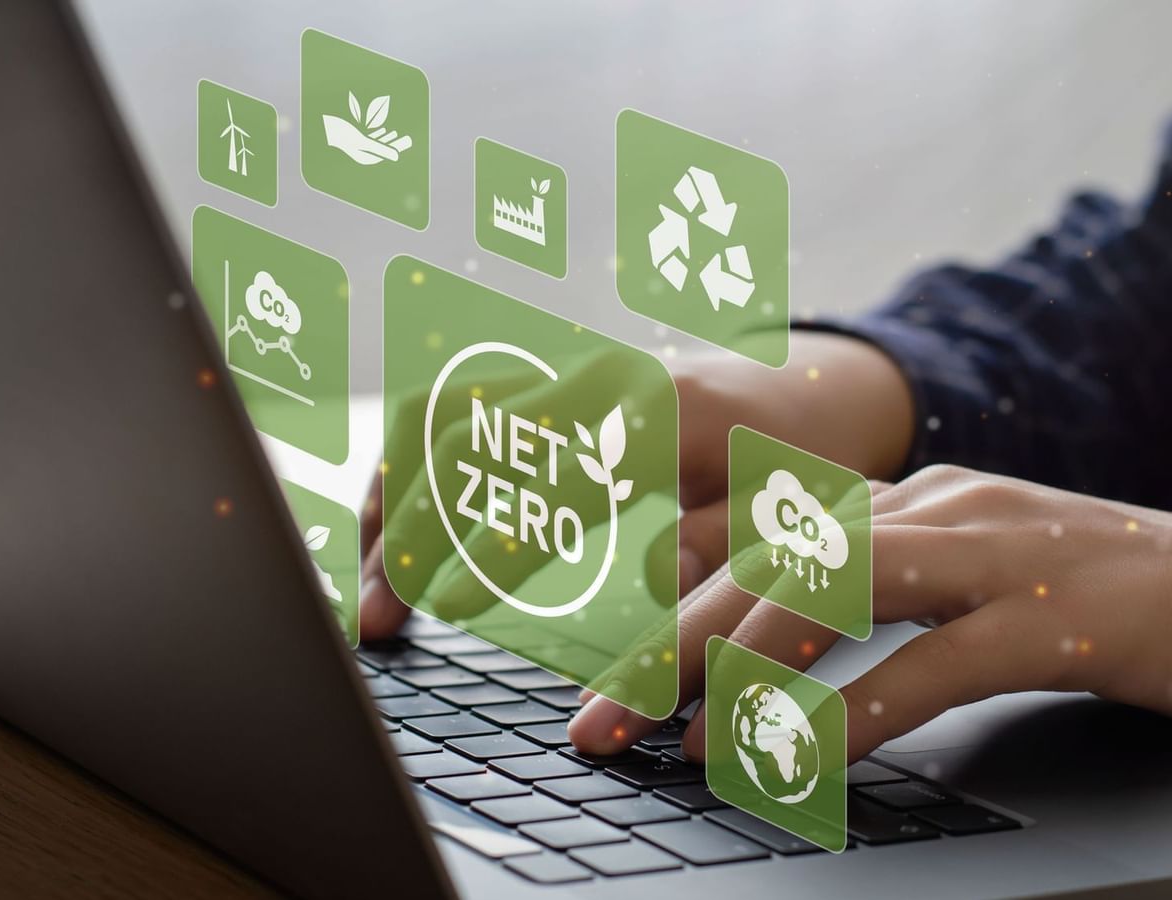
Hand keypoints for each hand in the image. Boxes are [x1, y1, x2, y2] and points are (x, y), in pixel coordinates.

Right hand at [357, 331, 915, 638]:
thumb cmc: (793, 464)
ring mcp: (559, 375)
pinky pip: (447, 414)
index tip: (451, 608)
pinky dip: (408, 473)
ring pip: (438, 417)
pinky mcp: (541, 388)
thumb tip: (653, 577)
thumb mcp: (783, 509)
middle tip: (381, 619)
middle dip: (411, 529)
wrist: (800, 393)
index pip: (551, 475)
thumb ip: (721, 542)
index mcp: (653, 412)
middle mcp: (592, 379)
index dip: (498, 541)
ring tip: (371, 589)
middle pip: (465, 436)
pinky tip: (391, 538)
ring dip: (392, 500)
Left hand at [570, 464, 1171, 761]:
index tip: (612, 653)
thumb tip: (792, 656)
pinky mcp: (1063, 615)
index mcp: (925, 498)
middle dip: (677, 641)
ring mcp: (1005, 552)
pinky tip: (802, 761)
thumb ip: (897, 599)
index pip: (769, 525)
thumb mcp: (990, 587)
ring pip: (838, 584)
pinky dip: (856, 713)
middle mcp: (948, 507)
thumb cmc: (1125, 607)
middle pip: (778, 555)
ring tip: (681, 739)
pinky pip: (934, 662)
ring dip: (744, 666)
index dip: (675, 587)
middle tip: (606, 720)